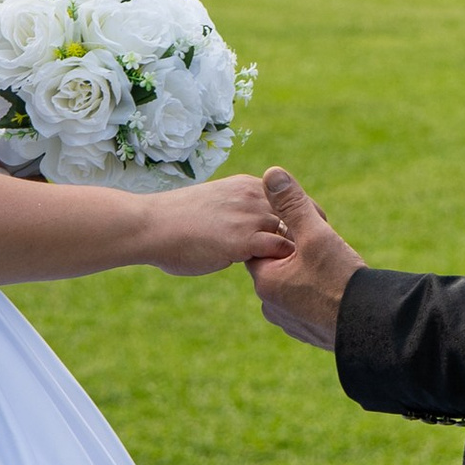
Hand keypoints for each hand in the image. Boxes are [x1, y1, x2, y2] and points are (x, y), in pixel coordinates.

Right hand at [137, 173, 295, 276]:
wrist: (150, 225)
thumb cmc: (174, 222)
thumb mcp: (213, 206)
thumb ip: (234, 214)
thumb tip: (240, 233)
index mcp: (248, 186)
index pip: (293, 200)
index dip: (303, 221)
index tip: (305, 242)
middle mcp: (255, 196)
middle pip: (302, 215)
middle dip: (309, 238)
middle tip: (313, 261)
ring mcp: (251, 216)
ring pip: (294, 234)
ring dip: (299, 254)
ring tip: (302, 273)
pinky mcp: (246, 239)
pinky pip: (281, 251)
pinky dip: (285, 264)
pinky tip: (280, 278)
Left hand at [249, 166, 365, 349]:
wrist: (372, 327)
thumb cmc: (341, 280)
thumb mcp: (316, 235)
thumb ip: (293, 204)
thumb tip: (271, 173)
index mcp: (265, 282)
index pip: (262, 246)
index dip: (285, 233)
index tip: (306, 231)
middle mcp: (271, 306)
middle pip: (279, 266)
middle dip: (299, 255)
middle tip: (325, 251)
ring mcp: (290, 323)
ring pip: (295, 287)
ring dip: (310, 276)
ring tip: (334, 270)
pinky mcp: (309, 334)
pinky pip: (308, 306)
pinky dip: (319, 296)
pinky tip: (339, 291)